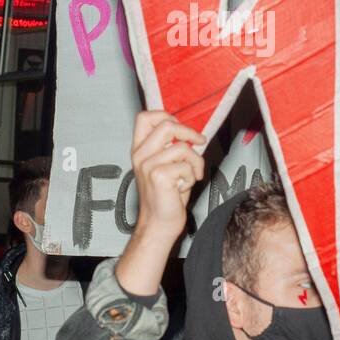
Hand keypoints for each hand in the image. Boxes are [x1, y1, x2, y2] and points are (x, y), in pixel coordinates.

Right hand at [129, 110, 205, 245]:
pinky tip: (184, 187)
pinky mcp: (159, 176)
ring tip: (190, 176)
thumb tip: (191, 133)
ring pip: (183, 148)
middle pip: (166, 125)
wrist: (159, 224)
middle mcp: (140, 155)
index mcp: (139, 150)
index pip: (145, 118)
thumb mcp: (166, 166)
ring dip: (195, 162)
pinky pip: (187, 165)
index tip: (182, 127)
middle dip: (189, 132)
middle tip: (199, 142)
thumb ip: (171, 147)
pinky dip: (192, 176)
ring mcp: (148, 165)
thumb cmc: (166, 197)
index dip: (166, 115)